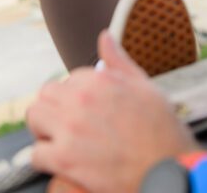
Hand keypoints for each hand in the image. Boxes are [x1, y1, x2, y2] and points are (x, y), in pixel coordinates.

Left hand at [27, 30, 202, 192]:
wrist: (171, 170)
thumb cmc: (163, 131)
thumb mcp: (144, 87)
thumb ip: (118, 62)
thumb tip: (104, 37)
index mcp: (99, 79)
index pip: (68, 79)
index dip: (75, 96)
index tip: (83, 111)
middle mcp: (81, 99)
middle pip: (45, 94)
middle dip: (53, 108)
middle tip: (65, 125)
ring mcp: (71, 129)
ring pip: (35, 117)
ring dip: (43, 128)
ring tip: (56, 140)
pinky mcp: (66, 160)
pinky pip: (36, 153)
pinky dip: (44, 159)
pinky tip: (57, 163)